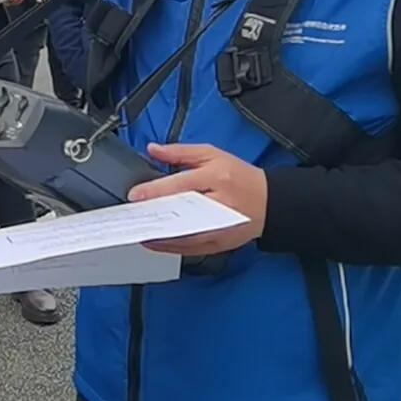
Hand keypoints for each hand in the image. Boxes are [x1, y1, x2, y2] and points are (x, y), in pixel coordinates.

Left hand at [128, 143, 267, 256]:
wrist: (268, 202)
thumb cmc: (239, 177)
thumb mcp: (212, 154)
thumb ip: (180, 152)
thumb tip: (153, 150)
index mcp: (218, 178)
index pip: (182, 184)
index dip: (156, 190)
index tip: (135, 195)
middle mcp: (219, 204)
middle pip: (181, 213)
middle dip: (155, 215)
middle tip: (132, 215)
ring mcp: (220, 228)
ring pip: (185, 236)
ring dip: (159, 236)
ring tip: (139, 230)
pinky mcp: (220, 244)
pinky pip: (190, 250)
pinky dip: (171, 247)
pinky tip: (155, 242)